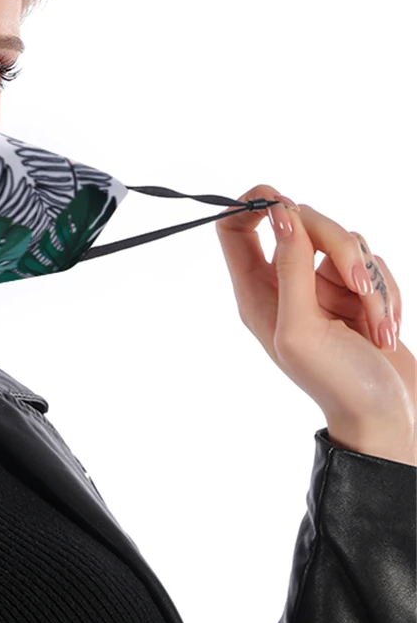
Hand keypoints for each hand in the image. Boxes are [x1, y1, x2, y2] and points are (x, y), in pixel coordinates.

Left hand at [215, 184, 414, 465]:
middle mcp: (283, 282)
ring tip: (377, 327)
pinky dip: (386, 292)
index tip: (282, 202)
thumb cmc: (339, 384)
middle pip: (300, 222)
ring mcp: (320, 285)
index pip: (233, 228)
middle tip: (360, 287)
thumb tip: (279, 213)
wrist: (389, 419)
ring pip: (342, 240)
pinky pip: (371, 262)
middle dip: (338, 247)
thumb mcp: (303, 328)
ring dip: (369, 281)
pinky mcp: (355, 291)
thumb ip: (289, 267)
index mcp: (255, 290)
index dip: (252, 205)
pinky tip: (386, 330)